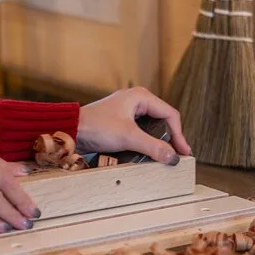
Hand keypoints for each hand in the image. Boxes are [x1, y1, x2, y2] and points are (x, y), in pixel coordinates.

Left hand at [75, 87, 191, 164]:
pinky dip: (145, 143)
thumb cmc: (96, 126)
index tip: (183, 152)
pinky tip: (148, 154)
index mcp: (141, 97)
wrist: (71, 130)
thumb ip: (153, 147)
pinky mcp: (121, 122)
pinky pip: (140, 132)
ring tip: (163, 157)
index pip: (170, 115)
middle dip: (170, 139)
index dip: (179, 135)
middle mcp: (136, 101)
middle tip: (175, 156)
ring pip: (151, 128)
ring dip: (157, 142)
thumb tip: (173, 157)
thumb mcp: (128, 137)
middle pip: (162, 121)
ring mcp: (128, 111)